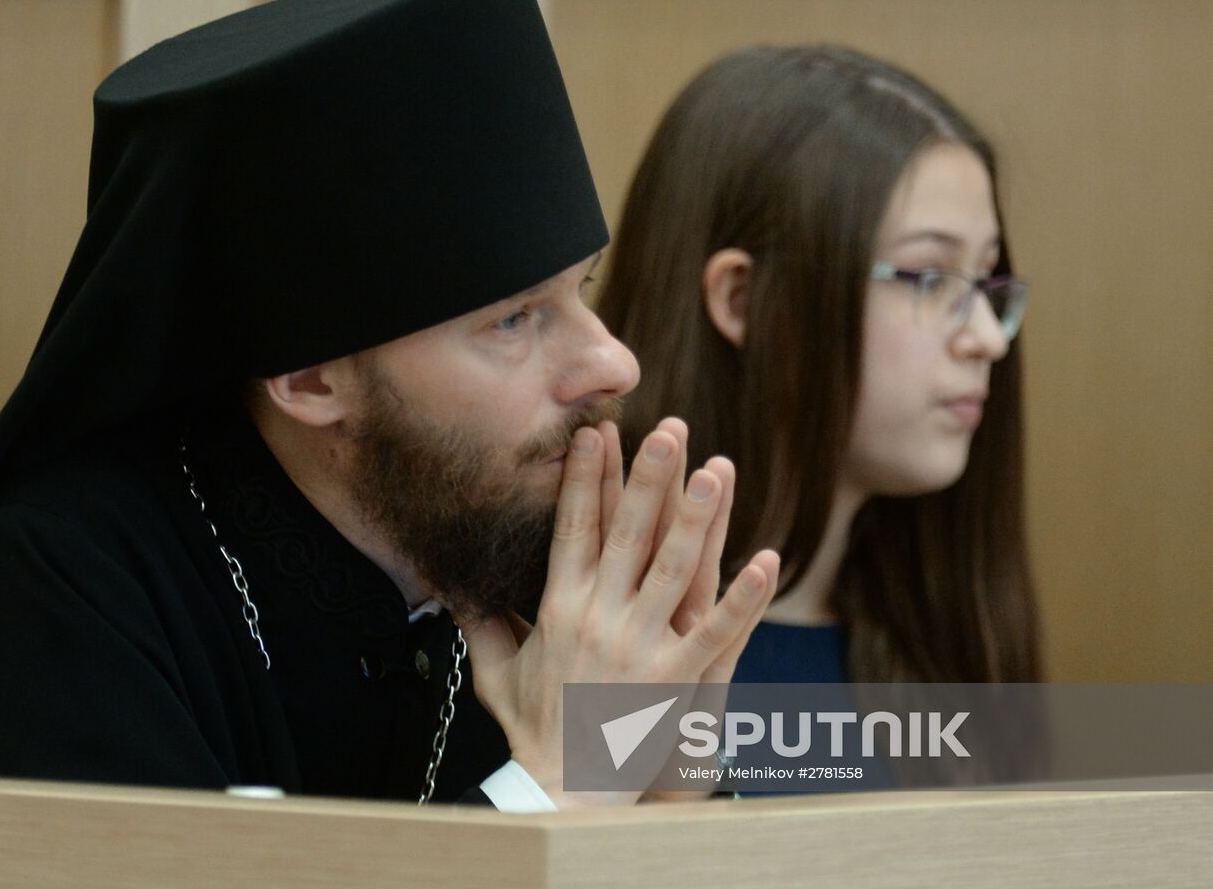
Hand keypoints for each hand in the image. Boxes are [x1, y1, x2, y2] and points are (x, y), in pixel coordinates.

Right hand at [454, 419, 779, 808]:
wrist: (561, 790)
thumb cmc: (531, 727)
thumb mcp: (494, 671)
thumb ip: (479, 624)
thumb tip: (452, 590)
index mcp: (558, 606)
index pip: (573, 527)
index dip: (585, 476)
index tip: (596, 432)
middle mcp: (598, 617)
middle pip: (627, 533)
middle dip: (648, 477)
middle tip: (668, 429)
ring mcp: (638, 647)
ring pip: (674, 569)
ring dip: (697, 518)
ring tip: (718, 470)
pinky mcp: (674, 679)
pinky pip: (718, 632)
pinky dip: (745, 597)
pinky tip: (767, 560)